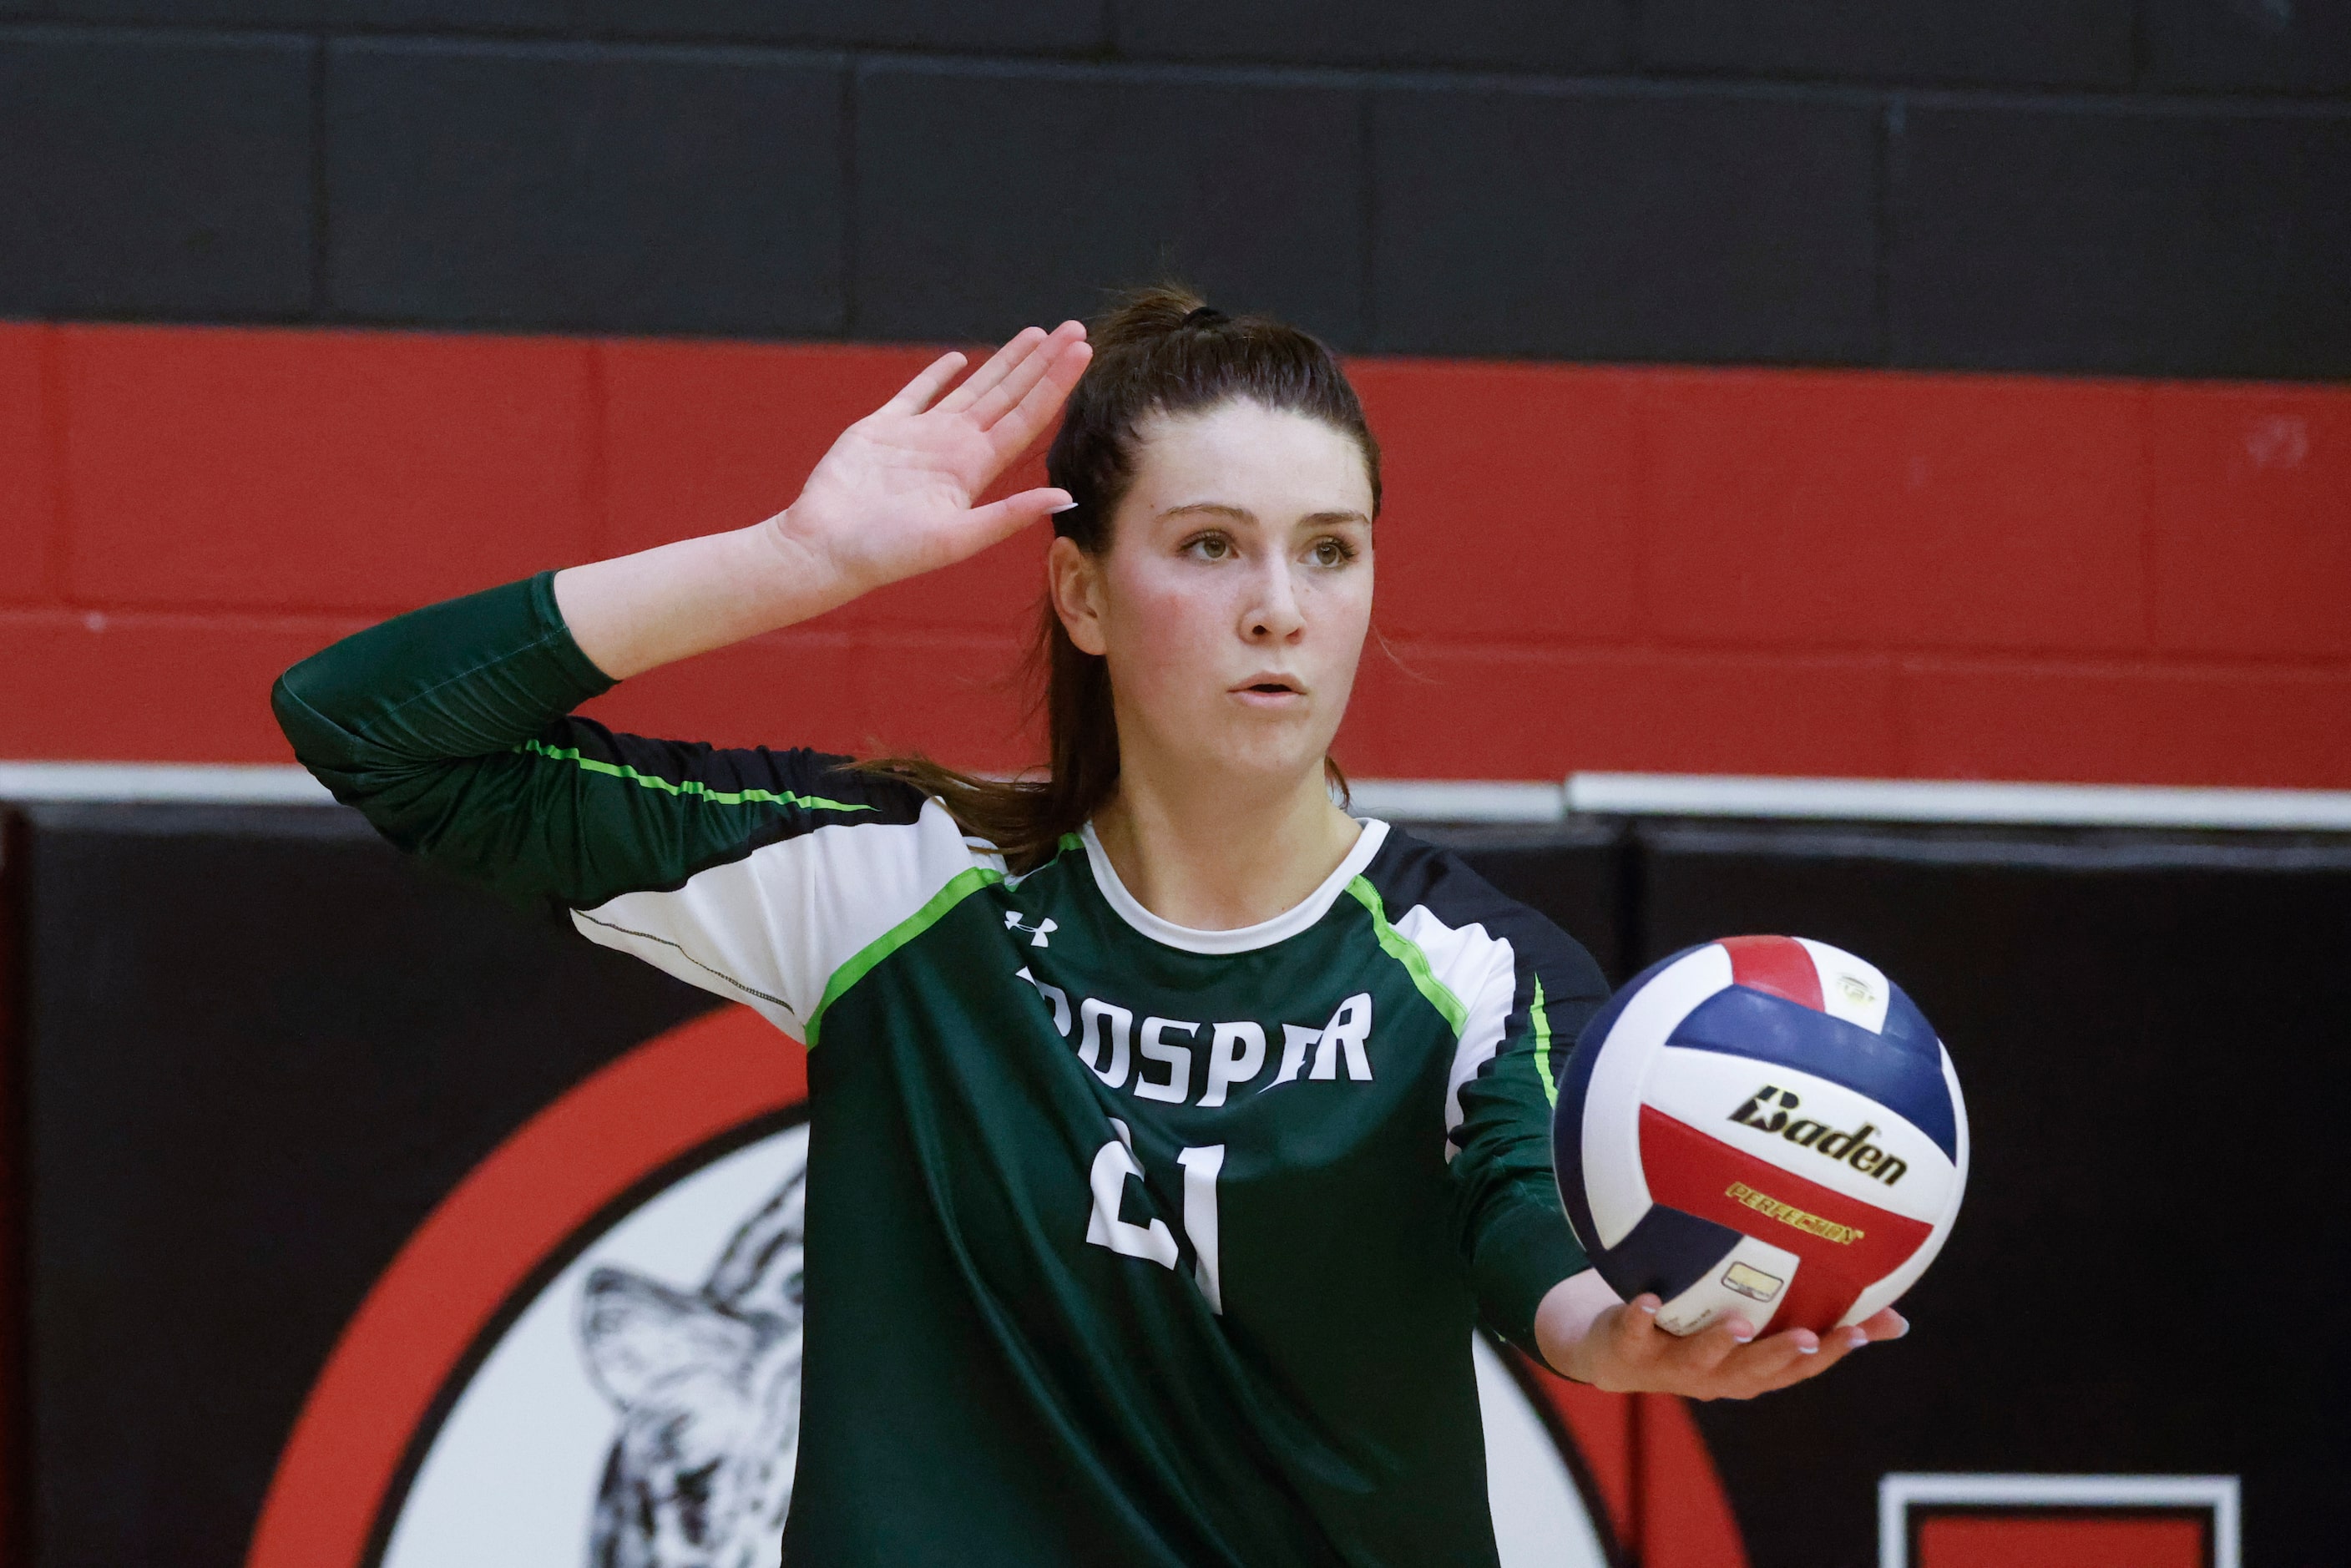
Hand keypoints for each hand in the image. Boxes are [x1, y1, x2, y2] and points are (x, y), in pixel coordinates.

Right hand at [767, 322, 1093, 598]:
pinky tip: (960, 359)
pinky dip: (937, 375)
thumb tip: (1068, 496)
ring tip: (1035, 335)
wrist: (825, 549)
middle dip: (1041, 362)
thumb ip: (1010, 515)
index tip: (1083, 352)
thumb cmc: (888, 552)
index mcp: (974, 470)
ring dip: (1004, 362)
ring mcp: (920, 437)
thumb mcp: (957, 538)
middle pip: (1009, 395)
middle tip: (1074, 328)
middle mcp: (954, 449)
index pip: (1026, 418)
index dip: (1055, 384)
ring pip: (973, 388)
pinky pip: (916, 394)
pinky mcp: (881, 428)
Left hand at [1535, 1274, 1907, 1400]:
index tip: (1861, 1331)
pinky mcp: (1630, 1344)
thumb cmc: (1705, 1335)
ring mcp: (1671, 1362)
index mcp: (1751, 1371)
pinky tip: (1648, 1299)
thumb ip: (1824, 1320)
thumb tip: (1900, 1320)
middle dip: (1782, 1354)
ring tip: (1740, 1323)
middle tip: (1812, 1336)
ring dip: (1720, 1343)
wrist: (1616, 1355)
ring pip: (1699, 1359)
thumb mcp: (1762, 1329)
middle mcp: (1716, 1375)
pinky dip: (1640, 1317)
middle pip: (1754, 1371)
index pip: (1799, 1368)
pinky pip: (1634, 1332)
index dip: (1831, 1353)